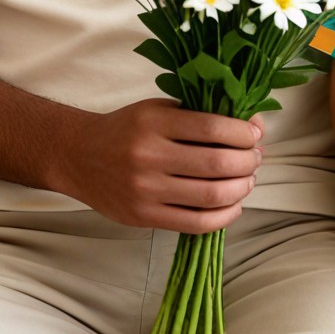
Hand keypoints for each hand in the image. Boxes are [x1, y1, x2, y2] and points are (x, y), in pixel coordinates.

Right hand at [54, 99, 261, 232]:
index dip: (244, 133)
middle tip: (256, 158)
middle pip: (217, 163)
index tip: (255, 134)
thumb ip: (200, 115)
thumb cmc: (126, 129)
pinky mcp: (143, 217)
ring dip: (241, 189)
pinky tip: (233, 206)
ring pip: (210, 196)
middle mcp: (149, 156)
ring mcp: (146, 190)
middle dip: (248, 162)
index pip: (213, 127)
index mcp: (154, 122)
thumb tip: (253, 125)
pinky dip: (223, 217)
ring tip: (247, 181)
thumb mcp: (159, 110)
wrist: (78, 156)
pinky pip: (195, 224)